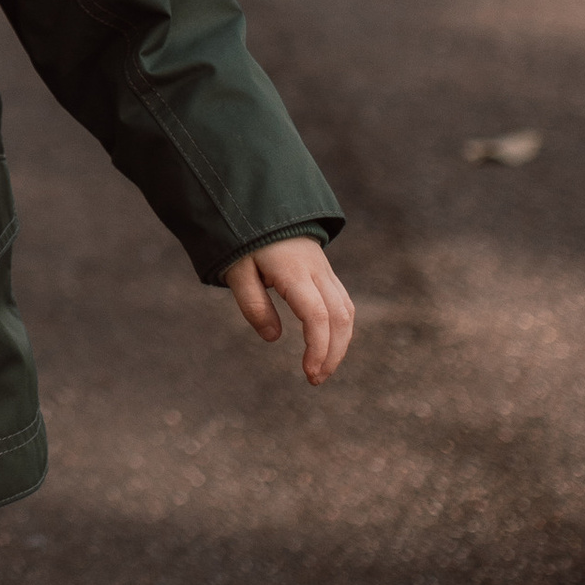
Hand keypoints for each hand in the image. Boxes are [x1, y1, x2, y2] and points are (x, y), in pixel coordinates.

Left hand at [224, 239, 354, 384]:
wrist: (263, 205)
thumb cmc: (244, 238)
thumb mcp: (237, 270)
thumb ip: (253, 304)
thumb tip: (274, 338)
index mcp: (294, 272)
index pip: (317, 315)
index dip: (318, 348)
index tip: (309, 372)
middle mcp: (317, 271)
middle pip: (340, 317)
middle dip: (333, 353)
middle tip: (315, 379)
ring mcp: (325, 270)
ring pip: (346, 310)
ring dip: (340, 343)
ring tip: (322, 369)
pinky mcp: (325, 272)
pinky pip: (342, 302)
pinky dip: (339, 327)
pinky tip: (326, 345)